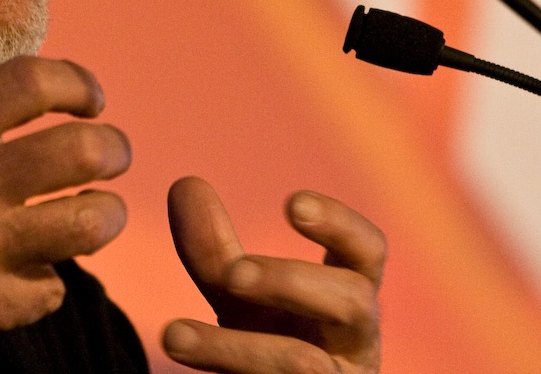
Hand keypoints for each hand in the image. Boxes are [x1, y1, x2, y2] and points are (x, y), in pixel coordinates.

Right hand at [0, 1, 130, 373]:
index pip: (36, 82)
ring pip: (86, 225)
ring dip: (102, 214)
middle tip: (113, 152)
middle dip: (114, 147)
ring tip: (96, 210)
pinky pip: (50, 290)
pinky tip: (34, 269)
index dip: (78, 81)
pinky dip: (49, 279)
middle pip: (83, 152)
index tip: (90, 96)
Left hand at [162, 177, 383, 373]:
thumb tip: (185, 184)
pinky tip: (178, 355)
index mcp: (346, 299)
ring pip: (308, 366)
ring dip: (239, 348)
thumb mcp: (241, 298)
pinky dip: (226, 370)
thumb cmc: (267, 347)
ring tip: (172, 334)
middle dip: (291, 282)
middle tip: (233, 274)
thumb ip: (215, 250)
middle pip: (354, 302)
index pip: (367, 252)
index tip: (293, 203)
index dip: (341, 226)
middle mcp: (355, 343)